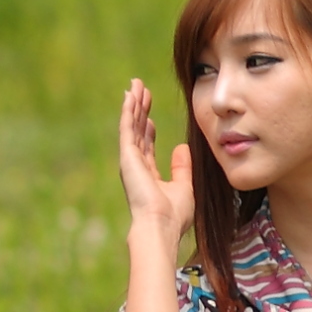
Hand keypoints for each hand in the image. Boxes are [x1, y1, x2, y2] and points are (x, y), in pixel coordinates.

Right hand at [115, 79, 192, 242]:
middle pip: (136, 131)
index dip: (146, 127)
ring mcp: (130, 161)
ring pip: (131, 126)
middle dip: (138, 110)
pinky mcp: (127, 156)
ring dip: (133, 105)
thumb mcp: (184, 186)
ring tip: (135, 85)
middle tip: (139, 90)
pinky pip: (127, 128)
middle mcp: (136, 166)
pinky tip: (130, 96)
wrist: (161, 226)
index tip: (148, 112)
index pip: (146, 145)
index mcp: (147, 175)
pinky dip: (128, 111)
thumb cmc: (174, 215)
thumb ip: (182, 167)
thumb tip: (182, 148)